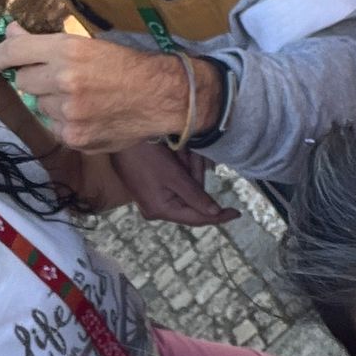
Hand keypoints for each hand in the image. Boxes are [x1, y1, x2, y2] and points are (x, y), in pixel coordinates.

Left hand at [0, 23, 194, 151]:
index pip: (15, 52)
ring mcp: (68, 111)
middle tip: (61, 78)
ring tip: (84, 97)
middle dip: (36, 78)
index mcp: (67, 50)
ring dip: (53, 101)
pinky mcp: (75, 135)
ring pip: (40, 105)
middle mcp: (64, 80)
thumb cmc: (126, 65)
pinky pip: (55, 126)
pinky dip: (66, 121)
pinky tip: (90, 114)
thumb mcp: (87, 44)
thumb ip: (45, 44)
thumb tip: (11, 34)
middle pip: (24, 81)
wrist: (161, 96)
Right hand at [110, 141, 236, 225]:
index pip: (197, 218)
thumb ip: (196, 196)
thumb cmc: (144, 155)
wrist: (118, 136)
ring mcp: (151, 199)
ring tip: (178, 150)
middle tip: (190, 154)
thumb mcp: (174, 176)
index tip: (237, 213)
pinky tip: (174, 153)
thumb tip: (214, 213)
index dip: (218, 216)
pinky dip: (179, 168)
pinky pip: (174, 182)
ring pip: (184, 188)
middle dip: (195, 175)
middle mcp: (156, 209)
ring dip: (187, 167)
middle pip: (191, 199)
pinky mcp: (149, 188)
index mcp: (162, 210)